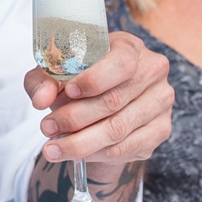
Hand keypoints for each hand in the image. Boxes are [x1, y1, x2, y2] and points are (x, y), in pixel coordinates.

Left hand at [24, 32, 172, 162]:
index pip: (121, 63)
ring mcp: (160, 102)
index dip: (94, 80)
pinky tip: (75, 154)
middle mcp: (152, 71)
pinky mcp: (160, 129)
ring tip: (52, 148)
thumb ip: (43, 80)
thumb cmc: (78, 79)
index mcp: (129, 47)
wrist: (102, 102)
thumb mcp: (55, 72)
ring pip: (118, 130)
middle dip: (74, 118)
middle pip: (114, 101)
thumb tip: (41, 99)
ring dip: (80, 143)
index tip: (68, 92)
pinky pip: (125, 148)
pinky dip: (95, 154)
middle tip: (46, 128)